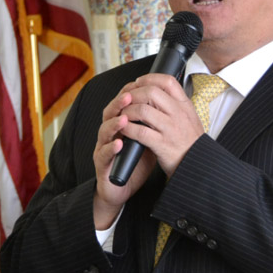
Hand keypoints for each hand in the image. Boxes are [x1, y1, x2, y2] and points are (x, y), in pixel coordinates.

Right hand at [93, 87, 155, 229]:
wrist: (122, 188)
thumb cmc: (135, 162)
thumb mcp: (149, 139)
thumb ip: (155, 124)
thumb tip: (171, 108)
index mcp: (121, 125)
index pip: (122, 104)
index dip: (128, 94)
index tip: (138, 85)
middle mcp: (110, 133)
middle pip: (110, 112)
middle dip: (119, 103)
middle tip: (128, 97)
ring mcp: (104, 148)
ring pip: (104, 131)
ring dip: (114, 123)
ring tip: (124, 119)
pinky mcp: (102, 164)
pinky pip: (104, 154)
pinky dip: (110, 148)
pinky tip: (118, 144)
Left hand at [120, 73, 203, 175]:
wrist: (197, 163)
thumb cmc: (190, 141)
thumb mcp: (189, 116)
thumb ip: (176, 104)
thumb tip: (158, 90)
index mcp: (185, 105)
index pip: (168, 81)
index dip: (150, 78)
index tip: (139, 82)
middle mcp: (178, 114)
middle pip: (151, 92)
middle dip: (134, 94)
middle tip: (127, 99)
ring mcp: (170, 128)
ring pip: (142, 110)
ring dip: (128, 111)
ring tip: (123, 114)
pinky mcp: (162, 144)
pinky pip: (139, 132)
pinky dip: (128, 128)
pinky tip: (125, 129)